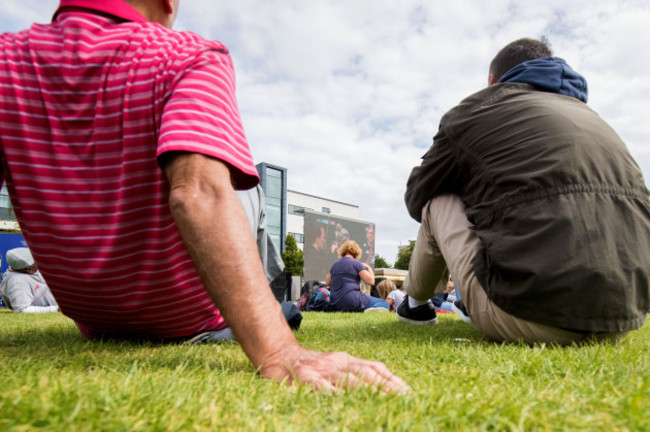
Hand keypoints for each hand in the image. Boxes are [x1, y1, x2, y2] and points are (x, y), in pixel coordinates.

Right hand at [260, 345, 409, 393]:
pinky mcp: (304, 378)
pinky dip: (333, 394)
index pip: (374, 368)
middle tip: (404, 400)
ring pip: (349, 380)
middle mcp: (336, 362)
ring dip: (369, 391)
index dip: (392, 380)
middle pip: (367, 374)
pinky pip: (321, 387)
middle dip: (387, 388)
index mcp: (345, 359)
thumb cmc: (309, 367)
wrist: (277, 354)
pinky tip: (343, 402)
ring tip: (384, 402)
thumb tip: (381, 388)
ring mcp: (321, 369)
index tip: (408, 392)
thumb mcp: (334, 366)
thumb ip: (353, 375)